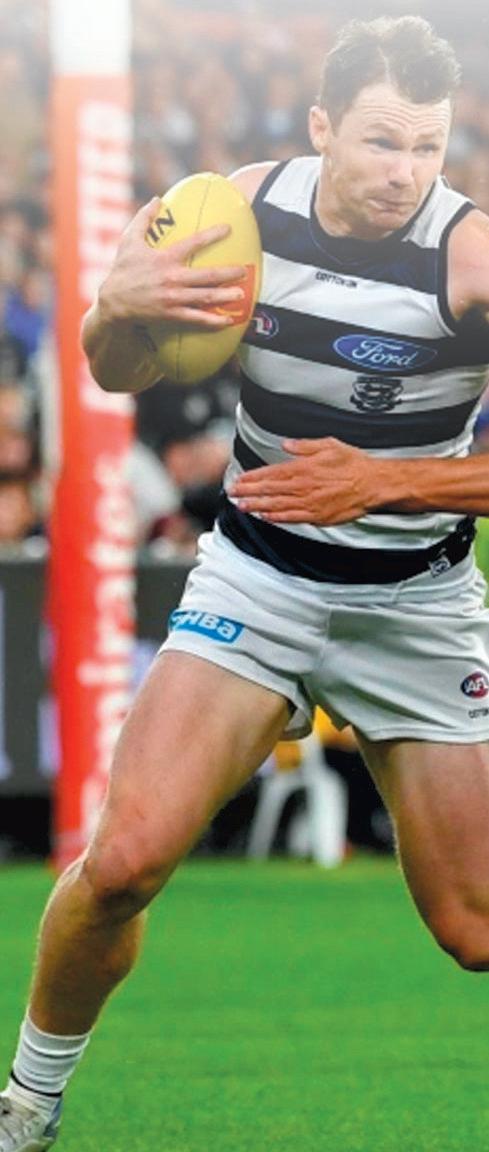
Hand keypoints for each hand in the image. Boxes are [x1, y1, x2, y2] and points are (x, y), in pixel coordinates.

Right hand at [98, 198, 246, 328]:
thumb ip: (144, 218)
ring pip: (205, 297)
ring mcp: (173, 298)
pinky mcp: (172, 315)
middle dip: (228, 273)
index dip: (213, 235)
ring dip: (225, 296)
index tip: (229, 229)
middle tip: (245, 270)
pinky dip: (213, 321)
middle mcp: (172, 278)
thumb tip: (157, 199)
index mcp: (165, 258)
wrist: (113, 302)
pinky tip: (227, 321)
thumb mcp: (129, 240)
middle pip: (207, 275)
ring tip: (242, 295)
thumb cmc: (122, 269)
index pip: (194, 243)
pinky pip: (196, 319)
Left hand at [229, 437, 389, 524]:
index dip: (253, 477)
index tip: (240, 479)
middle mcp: (303, 486)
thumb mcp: (329, 445)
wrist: (372, 485)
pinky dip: (276, 518)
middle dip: (249, 492)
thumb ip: (305, 446)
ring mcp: (309, 503)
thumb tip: (287, 445)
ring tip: (242, 506)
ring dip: (257, 506)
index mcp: (304, 468)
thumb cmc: (353, 464)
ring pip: (277, 505)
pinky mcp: (317, 517)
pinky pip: (292, 518)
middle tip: (233, 493)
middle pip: (269, 490)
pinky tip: (265, 517)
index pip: (271, 473)